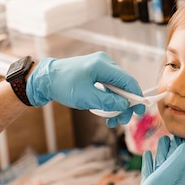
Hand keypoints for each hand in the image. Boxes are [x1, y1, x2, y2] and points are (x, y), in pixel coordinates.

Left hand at [26, 52, 144, 125]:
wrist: (45, 79)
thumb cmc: (63, 84)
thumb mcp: (86, 96)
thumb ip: (108, 101)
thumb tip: (125, 105)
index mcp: (103, 65)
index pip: (128, 81)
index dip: (136, 97)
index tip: (139, 111)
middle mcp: (104, 64)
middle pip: (124, 85)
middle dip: (125, 105)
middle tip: (122, 120)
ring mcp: (99, 68)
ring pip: (116, 88)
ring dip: (116, 105)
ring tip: (113, 121)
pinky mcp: (94, 74)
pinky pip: (108, 88)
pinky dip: (109, 100)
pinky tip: (107, 113)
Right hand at [100, 136, 184, 184]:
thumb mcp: (166, 177)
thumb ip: (176, 161)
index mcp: (180, 181)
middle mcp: (171, 183)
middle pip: (176, 160)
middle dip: (177, 146)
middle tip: (177, 131)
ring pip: (163, 165)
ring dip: (164, 151)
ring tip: (163, 138)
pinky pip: (151, 172)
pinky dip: (151, 161)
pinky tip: (148, 154)